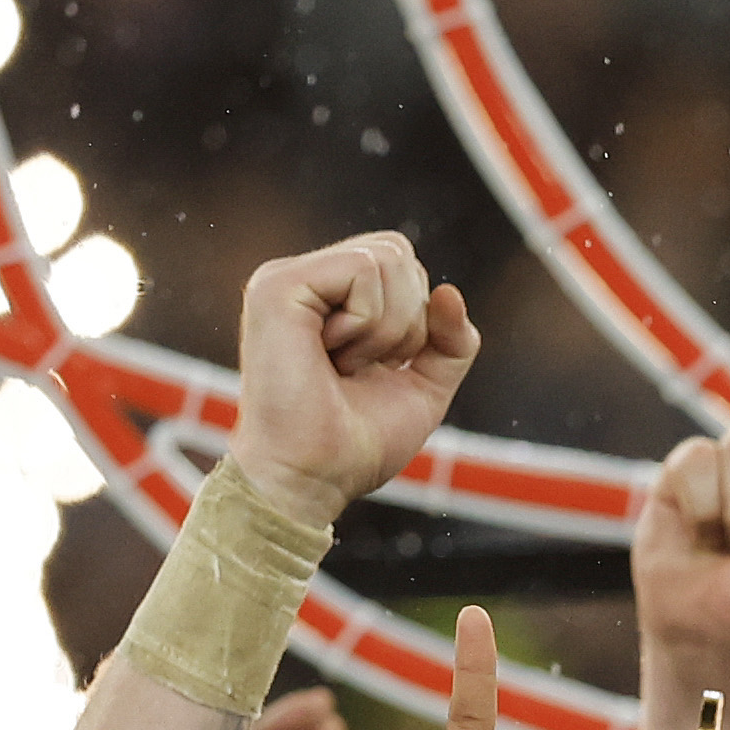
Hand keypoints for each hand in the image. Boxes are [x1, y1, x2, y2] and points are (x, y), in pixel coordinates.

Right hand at [227, 232, 481, 527]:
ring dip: (388, 327)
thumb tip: (450, 292)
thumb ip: (450, 343)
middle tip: (361, 367)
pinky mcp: (278, 284)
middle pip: (398, 251)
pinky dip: (368, 323)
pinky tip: (331, 354)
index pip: (402, 264)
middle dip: (408, 321)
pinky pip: (364, 269)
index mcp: (331, 299)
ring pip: (387, 257)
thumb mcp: (423, 388)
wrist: (313, 478)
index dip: (418, 318)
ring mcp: (287, 278)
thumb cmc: (357, 443)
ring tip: (344, 364)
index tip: (381, 368)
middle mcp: (306, 281)